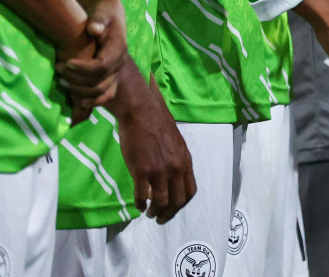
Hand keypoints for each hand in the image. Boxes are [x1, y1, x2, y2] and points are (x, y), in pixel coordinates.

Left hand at [56, 1, 127, 119]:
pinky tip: (79, 102)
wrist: (110, 18)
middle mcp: (120, 63)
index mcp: (119, 48)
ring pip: (101, 91)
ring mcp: (117, 72)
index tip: (66, 62)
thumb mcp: (101, 13)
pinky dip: (94, 101)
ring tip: (61, 81)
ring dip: (80, 90)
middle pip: (100, 81)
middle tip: (58, 69)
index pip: (102, 66)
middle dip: (77, 79)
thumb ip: (98, 20)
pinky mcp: (111, 77)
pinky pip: (106, 95)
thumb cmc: (103, 15)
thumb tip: (93, 29)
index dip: (84, 68)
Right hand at [111, 68, 195, 223]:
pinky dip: (140, 204)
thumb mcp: (175, 144)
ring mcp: (159, 171)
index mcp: (185, 161)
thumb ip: (176, 161)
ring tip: (149, 213)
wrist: (141, 111)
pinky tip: (138, 205)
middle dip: (169, 213)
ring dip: (155, 212)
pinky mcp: (141, 171)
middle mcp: (176, 168)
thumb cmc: (157, 123)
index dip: (182, 204)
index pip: (190, 191)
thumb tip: (172, 176)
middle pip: (177, 201)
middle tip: (160, 218)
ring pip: (161, 202)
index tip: (174, 208)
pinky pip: (142, 196)